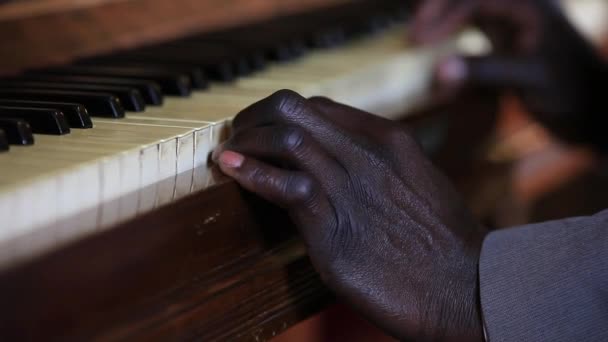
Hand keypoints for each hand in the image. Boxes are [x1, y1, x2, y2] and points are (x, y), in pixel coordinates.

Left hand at [213, 90, 485, 340]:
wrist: (468, 288)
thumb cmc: (443, 239)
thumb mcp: (418, 181)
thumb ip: (378, 162)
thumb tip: (336, 156)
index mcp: (388, 139)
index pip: (318, 107)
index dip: (282, 114)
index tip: (264, 129)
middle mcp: (367, 155)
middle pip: (294, 109)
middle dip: (256, 116)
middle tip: (240, 135)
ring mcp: (350, 190)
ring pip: (285, 138)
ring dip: (247, 142)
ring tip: (230, 153)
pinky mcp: (335, 231)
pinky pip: (285, 187)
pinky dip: (251, 173)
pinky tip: (231, 170)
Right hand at [410, 0, 606, 146]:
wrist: (593, 113)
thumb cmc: (570, 93)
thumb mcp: (530, 79)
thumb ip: (487, 71)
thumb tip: (439, 70)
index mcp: (528, 7)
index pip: (475, 0)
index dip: (443, 16)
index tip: (420, 40)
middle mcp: (518, 10)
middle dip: (438, 10)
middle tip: (414, 35)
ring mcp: (513, 24)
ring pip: (470, 9)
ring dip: (444, 17)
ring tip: (419, 33)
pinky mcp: (508, 42)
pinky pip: (475, 25)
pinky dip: (454, 30)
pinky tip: (438, 42)